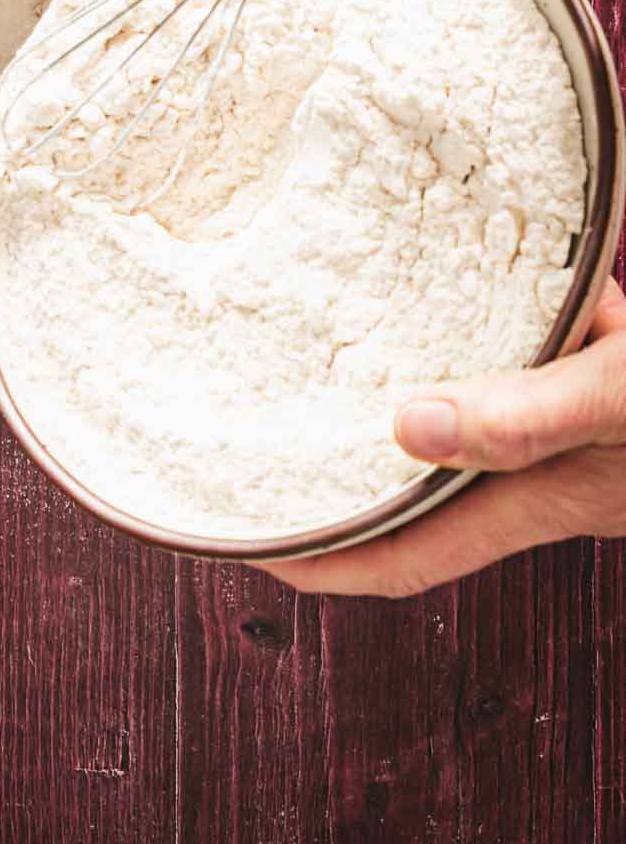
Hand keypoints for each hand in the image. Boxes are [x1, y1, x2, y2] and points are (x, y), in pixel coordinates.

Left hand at [254, 279, 625, 596]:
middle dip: (346, 471)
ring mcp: (576, 437)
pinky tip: (489, 283)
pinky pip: (528, 361)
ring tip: (349, 341)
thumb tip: (411, 426)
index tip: (254, 542)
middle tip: (270, 434)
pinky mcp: (601, 391)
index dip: (326, 560)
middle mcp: (550, 477)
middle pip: (420, 490)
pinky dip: (500, 326)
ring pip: (474, 415)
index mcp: (541, 497)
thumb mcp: (618, 397)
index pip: (405, 555)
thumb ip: (528, 417)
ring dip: (421, 383)